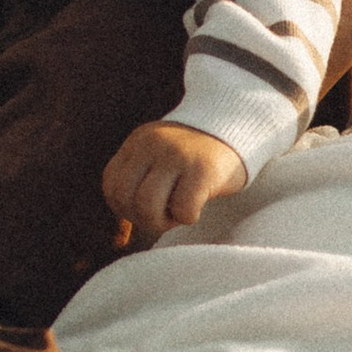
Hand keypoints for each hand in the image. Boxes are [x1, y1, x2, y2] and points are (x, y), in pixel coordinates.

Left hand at [103, 119, 248, 247]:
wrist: (240, 125)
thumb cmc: (197, 154)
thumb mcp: (159, 154)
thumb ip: (140, 178)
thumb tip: (123, 227)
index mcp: (138, 142)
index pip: (111, 186)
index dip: (125, 208)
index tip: (147, 209)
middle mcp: (153, 144)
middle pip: (125, 198)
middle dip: (142, 218)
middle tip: (165, 215)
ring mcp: (177, 155)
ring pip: (147, 206)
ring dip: (162, 221)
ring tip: (179, 211)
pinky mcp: (203, 169)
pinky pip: (183, 209)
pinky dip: (188, 217)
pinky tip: (199, 204)